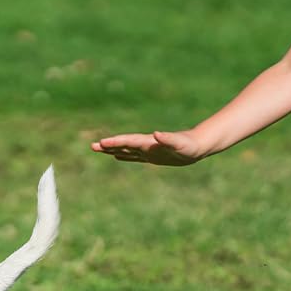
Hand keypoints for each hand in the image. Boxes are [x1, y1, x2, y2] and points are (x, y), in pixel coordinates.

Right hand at [90, 130, 204, 165]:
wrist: (198, 145)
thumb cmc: (190, 146)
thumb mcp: (180, 144)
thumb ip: (168, 139)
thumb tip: (157, 134)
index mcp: (149, 142)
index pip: (128, 142)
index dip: (115, 142)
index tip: (101, 142)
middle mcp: (146, 145)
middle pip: (123, 145)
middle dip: (108, 145)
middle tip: (92, 146)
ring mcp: (148, 150)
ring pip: (126, 150)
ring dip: (112, 150)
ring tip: (98, 148)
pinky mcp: (152, 156)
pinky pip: (134, 156)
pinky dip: (123, 155)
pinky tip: (117, 156)